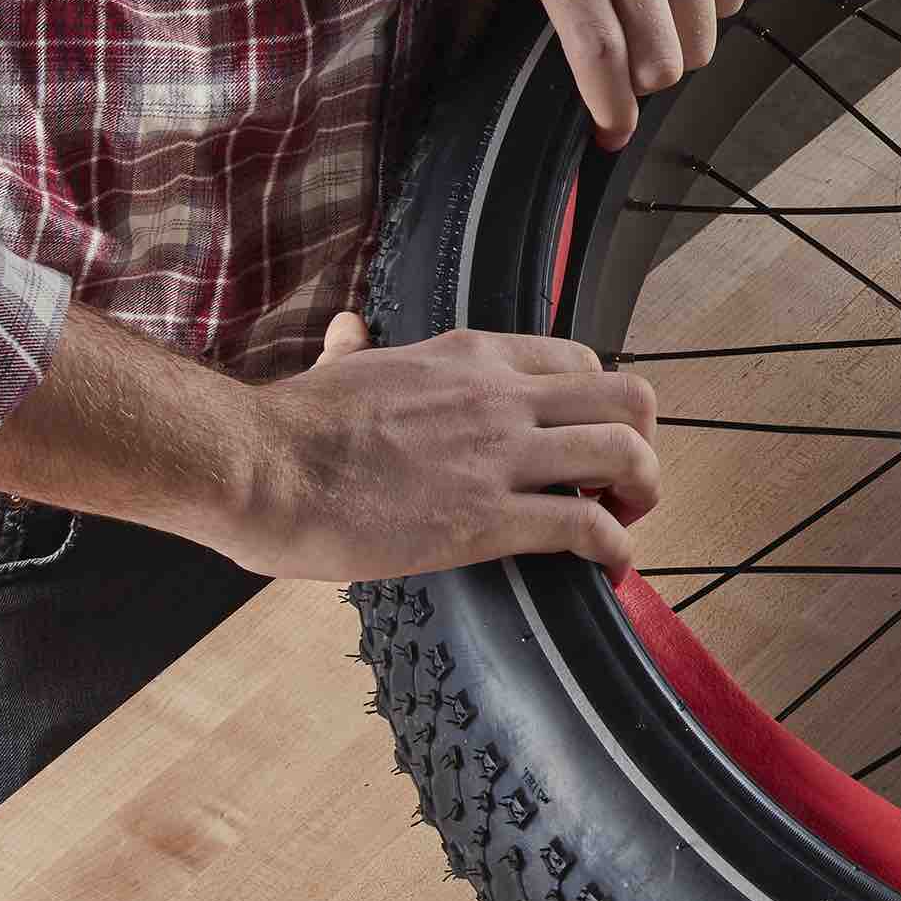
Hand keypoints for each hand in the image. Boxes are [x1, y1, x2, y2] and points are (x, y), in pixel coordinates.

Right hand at [223, 312, 661, 581]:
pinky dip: (616, 550)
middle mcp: (499, 396)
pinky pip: (588, 526)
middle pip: (628, 399)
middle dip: (643, 444)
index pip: (580, 361)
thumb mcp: (338, 368)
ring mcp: (499, 455)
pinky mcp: (487, 519)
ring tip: (624, 524)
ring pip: (625, 455)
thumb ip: (357, 350)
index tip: (588, 442)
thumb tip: (349, 330)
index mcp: (469, 357)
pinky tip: (609, 569)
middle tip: (623, 486)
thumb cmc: (288, 427)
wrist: (257, 465)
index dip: (601, 406)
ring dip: (641, 495)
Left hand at [461, 0, 752, 150]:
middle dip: (641, 82)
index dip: (609, 111)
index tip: (607, 132)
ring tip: (652, 21)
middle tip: (624, 68)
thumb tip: (458, 51)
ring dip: (677, 48)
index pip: (600, 59)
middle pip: (659, 64)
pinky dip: (711, 7)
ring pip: (700, 40)